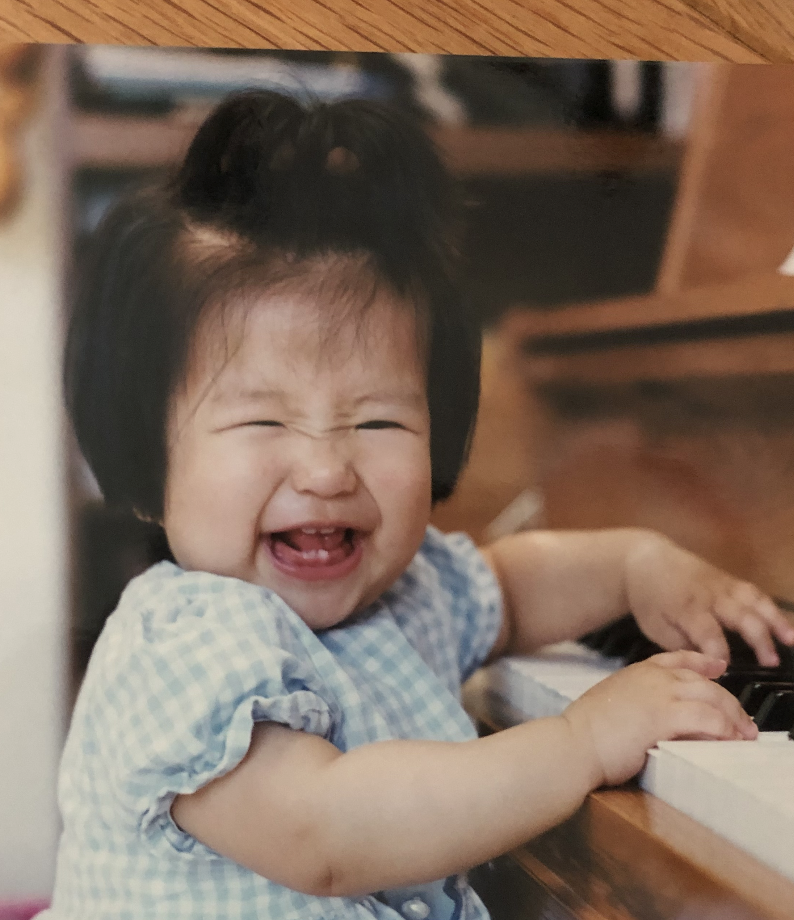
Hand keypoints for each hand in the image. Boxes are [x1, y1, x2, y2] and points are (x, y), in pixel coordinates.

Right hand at [562, 651, 757, 786]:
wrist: (573, 743)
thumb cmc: (585, 733)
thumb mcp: (613, 706)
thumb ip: (638, 703)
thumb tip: (658, 717)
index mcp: (636, 672)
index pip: (677, 659)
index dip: (702, 662)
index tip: (718, 667)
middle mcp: (651, 677)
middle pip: (703, 680)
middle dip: (728, 700)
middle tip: (741, 719)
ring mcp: (659, 694)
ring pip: (712, 696)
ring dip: (733, 716)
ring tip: (742, 733)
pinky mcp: (665, 716)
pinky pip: (708, 718)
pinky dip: (724, 729)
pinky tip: (730, 739)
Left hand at [624, 533, 793, 666]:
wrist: (646, 560)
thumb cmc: (649, 598)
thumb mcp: (655, 626)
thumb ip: (681, 645)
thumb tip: (706, 663)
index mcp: (686, 608)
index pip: (707, 632)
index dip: (718, 652)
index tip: (725, 671)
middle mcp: (709, 595)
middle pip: (738, 615)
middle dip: (757, 639)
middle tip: (771, 662)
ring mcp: (722, 585)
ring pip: (754, 601)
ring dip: (775, 620)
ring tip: (792, 640)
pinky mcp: (730, 581)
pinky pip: (755, 594)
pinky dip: (773, 608)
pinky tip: (786, 626)